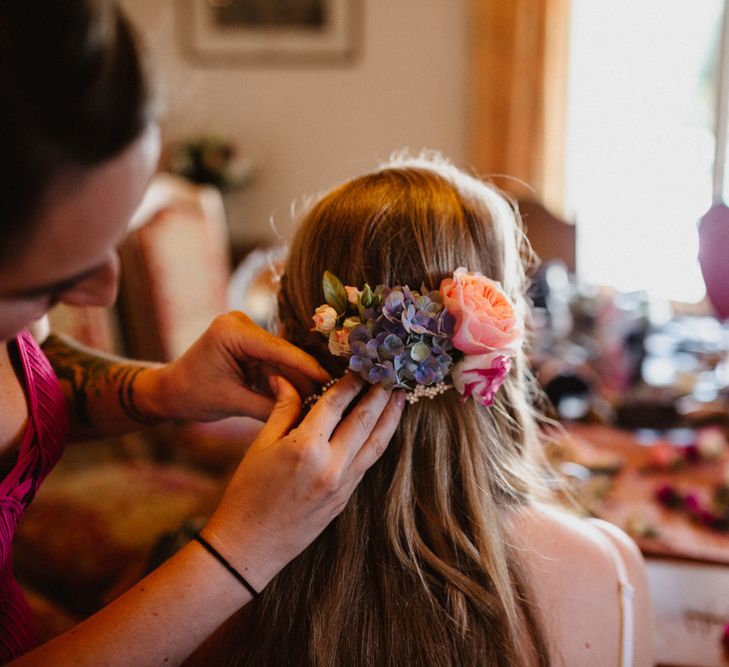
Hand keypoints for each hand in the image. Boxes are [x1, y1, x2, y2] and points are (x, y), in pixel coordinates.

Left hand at [151, 311, 330, 421]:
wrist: (170, 391)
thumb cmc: (192, 395)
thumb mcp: (232, 403)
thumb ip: (270, 407)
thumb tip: (306, 415)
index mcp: (231, 331)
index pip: (277, 349)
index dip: (306, 366)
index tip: (330, 379)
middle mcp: (240, 324)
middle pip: (283, 354)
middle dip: (304, 376)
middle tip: (330, 395)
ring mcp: (246, 332)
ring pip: (282, 360)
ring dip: (298, 380)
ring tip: (321, 398)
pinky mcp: (250, 344)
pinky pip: (274, 363)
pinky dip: (285, 380)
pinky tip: (304, 394)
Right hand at [201, 372, 404, 589]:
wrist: (249, 546)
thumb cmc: (247, 494)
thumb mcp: (260, 446)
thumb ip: (282, 410)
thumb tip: (286, 378)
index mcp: (306, 447)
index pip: (335, 404)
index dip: (350, 382)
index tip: (361, 365)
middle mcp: (331, 465)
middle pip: (364, 420)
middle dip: (380, 394)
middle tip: (391, 373)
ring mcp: (342, 484)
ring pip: (375, 443)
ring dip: (390, 417)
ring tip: (400, 396)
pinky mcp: (345, 499)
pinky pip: (367, 462)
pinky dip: (378, 441)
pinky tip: (383, 428)